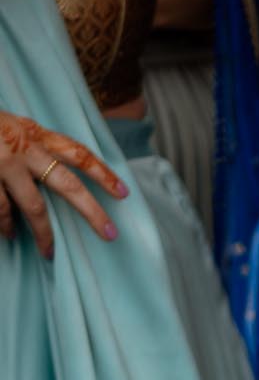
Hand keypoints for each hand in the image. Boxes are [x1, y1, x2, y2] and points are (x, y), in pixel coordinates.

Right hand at [0, 109, 126, 256]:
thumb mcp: (13, 126)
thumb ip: (37, 144)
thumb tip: (67, 170)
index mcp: (34, 133)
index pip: (78, 153)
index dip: (103, 172)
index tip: (124, 193)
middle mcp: (23, 148)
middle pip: (67, 184)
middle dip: (91, 211)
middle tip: (109, 234)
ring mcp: (3, 165)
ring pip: (33, 208)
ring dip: (43, 235)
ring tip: (48, 252)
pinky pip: (1, 211)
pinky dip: (6, 227)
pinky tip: (10, 237)